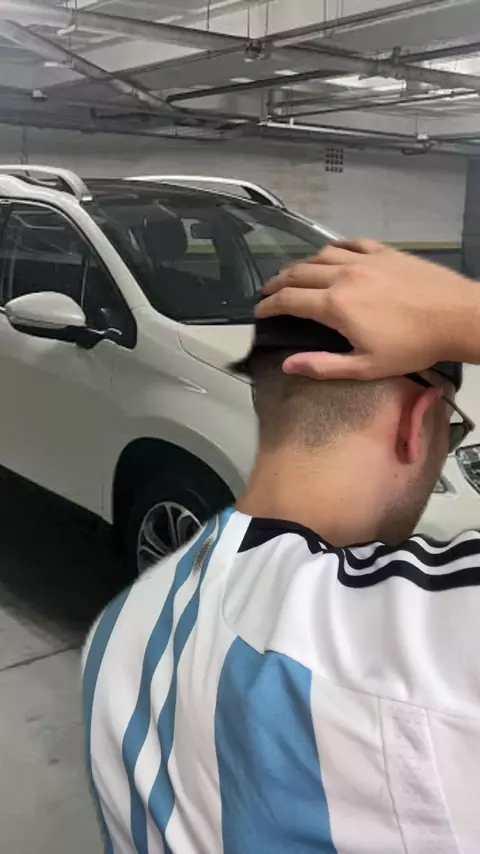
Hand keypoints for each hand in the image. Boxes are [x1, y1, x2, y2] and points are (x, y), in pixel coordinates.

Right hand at [256, 240, 479, 380]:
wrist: (455, 317)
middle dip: (278, 283)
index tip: (260, 312)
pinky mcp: (385, 252)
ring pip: (321, 255)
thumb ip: (322, 366)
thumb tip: (288, 365)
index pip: (289, 300)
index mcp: (336, 305)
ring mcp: (365, 260)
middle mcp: (344, 276)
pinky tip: (331, 254)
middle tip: (269, 293)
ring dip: (302, 265)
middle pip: (299, 273)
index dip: (269, 306)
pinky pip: (351, 243)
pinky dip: (333, 249)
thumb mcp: (365, 367)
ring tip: (294, 275)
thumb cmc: (413, 347)